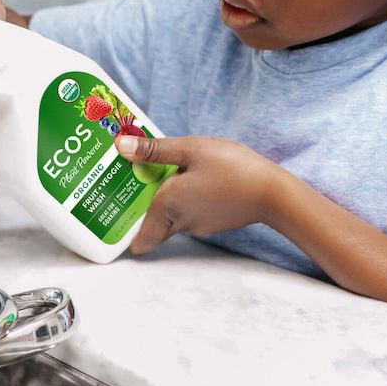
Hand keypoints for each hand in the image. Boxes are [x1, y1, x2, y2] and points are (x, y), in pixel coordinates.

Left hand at [114, 134, 284, 254]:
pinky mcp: (212, 222)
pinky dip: (181, 200)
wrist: (274, 194)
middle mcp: (179, 222)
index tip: (112, 208)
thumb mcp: (191, 149)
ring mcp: (197, 225)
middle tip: (129, 181)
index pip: (136, 238)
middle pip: (149, 225)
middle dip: (138, 207)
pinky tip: (187, 178)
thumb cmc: (233, 169)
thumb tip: (120, 147)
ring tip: (156, 172)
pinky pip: (186, 213)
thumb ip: (154, 150)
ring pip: (168, 218)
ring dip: (161, 200)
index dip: (123, 228)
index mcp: (167, 207)